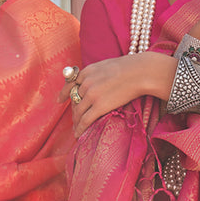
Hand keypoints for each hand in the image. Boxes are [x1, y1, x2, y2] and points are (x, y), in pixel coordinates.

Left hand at [59, 53, 175, 136]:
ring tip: (76, 130)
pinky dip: (80, 129)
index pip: (70, 84)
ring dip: (76, 122)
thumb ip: (98, 73)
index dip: (64, 93)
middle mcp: (86, 83)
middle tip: (74, 120)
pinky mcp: (99, 106)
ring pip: (78, 112)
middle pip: (74, 100)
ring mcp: (91, 95)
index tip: (60, 100)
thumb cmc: (131, 67)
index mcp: (87, 71)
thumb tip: (98, 80)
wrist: (140, 72)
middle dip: (74, 111)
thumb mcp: (108, 65)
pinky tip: (78, 135)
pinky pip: (85, 120)